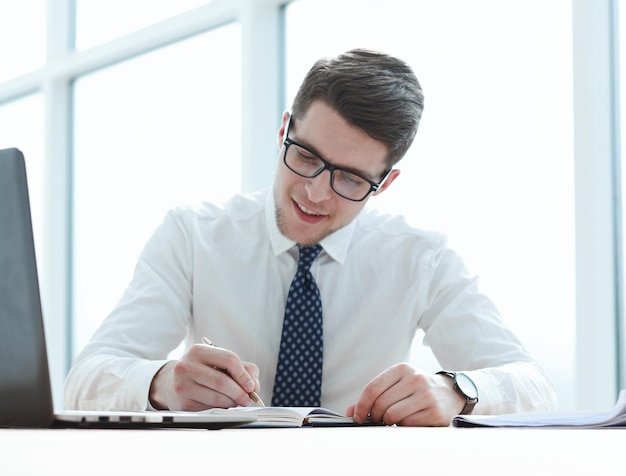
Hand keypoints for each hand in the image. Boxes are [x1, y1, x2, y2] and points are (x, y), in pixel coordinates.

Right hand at [148, 342, 259, 410]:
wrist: (170, 381)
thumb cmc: (201, 370)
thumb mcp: (218, 361)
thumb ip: (243, 369)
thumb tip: (255, 386)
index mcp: (198, 351)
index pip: (229, 359)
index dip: (244, 375)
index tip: (251, 386)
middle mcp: (187, 366)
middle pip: (223, 381)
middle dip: (240, 393)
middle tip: (248, 399)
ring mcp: (182, 386)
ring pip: (217, 398)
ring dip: (232, 402)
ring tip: (237, 402)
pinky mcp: (182, 404)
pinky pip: (209, 408)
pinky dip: (221, 408)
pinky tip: (222, 405)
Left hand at [345, 363, 464, 425]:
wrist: (451, 393)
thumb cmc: (418, 389)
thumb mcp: (398, 384)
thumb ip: (374, 395)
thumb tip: (350, 411)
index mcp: (402, 369)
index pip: (373, 388)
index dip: (361, 405)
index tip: (357, 416)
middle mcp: (415, 379)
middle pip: (380, 403)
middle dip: (374, 416)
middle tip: (376, 419)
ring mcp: (426, 395)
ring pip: (392, 415)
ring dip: (387, 422)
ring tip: (391, 420)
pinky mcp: (434, 412)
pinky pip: (407, 424)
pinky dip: (402, 426)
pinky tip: (407, 421)